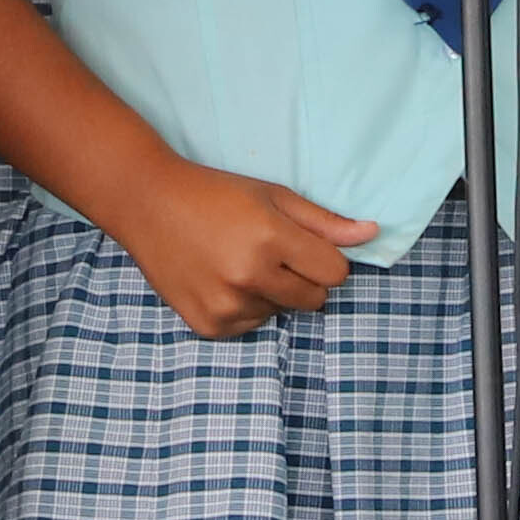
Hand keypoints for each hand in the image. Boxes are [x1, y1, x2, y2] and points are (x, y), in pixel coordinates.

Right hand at [113, 157, 376, 338]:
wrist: (147, 204)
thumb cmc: (215, 194)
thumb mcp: (273, 196)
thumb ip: (324, 221)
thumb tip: (372, 234)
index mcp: (271, 239)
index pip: (335, 274)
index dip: (324, 259)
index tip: (303, 246)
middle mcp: (249, 276)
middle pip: (315, 300)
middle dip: (303, 279)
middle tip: (270, 253)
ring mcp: (226, 305)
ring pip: (280, 313)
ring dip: (270, 294)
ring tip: (235, 262)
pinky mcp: (208, 325)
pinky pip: (250, 326)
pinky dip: (243, 308)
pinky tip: (219, 279)